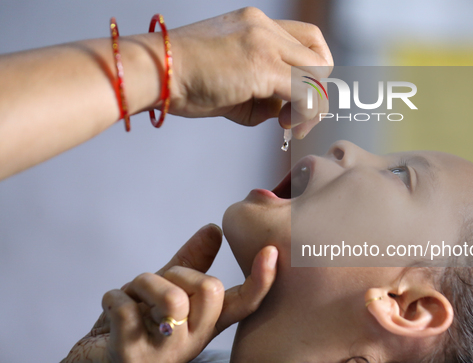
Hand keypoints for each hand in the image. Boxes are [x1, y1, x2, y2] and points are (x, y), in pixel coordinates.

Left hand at [62, 224, 277, 362]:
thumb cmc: (135, 325)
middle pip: (210, 289)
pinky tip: (112, 307)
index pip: (244, 303)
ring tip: (131, 297)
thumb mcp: (166, 290)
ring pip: (172, 298)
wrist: (97, 361)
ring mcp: (166, 352)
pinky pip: (127, 308)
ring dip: (142, 284)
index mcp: (205, 322)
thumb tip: (216, 229)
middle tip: (155, 286)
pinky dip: (113, 296)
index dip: (261, 279)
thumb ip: (191, 262)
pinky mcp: (133, 356)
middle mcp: (193, 339)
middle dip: (176, 273)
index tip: (269, 251)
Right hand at [166, 6, 332, 138]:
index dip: (314, 71)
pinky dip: (303, 111)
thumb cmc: (186, 81)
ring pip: (317, 72)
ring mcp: (264, 42)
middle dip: (318, 92)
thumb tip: (287, 112)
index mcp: (256, 23)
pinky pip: (304, 90)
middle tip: (298, 119)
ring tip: (288, 124)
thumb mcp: (233, 81)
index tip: (301, 98)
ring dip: (311, 105)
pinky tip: (284, 124)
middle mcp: (264, 26)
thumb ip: (264, 92)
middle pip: (319, 55)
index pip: (308, 40)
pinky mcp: (262, 66)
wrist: (156, 72)